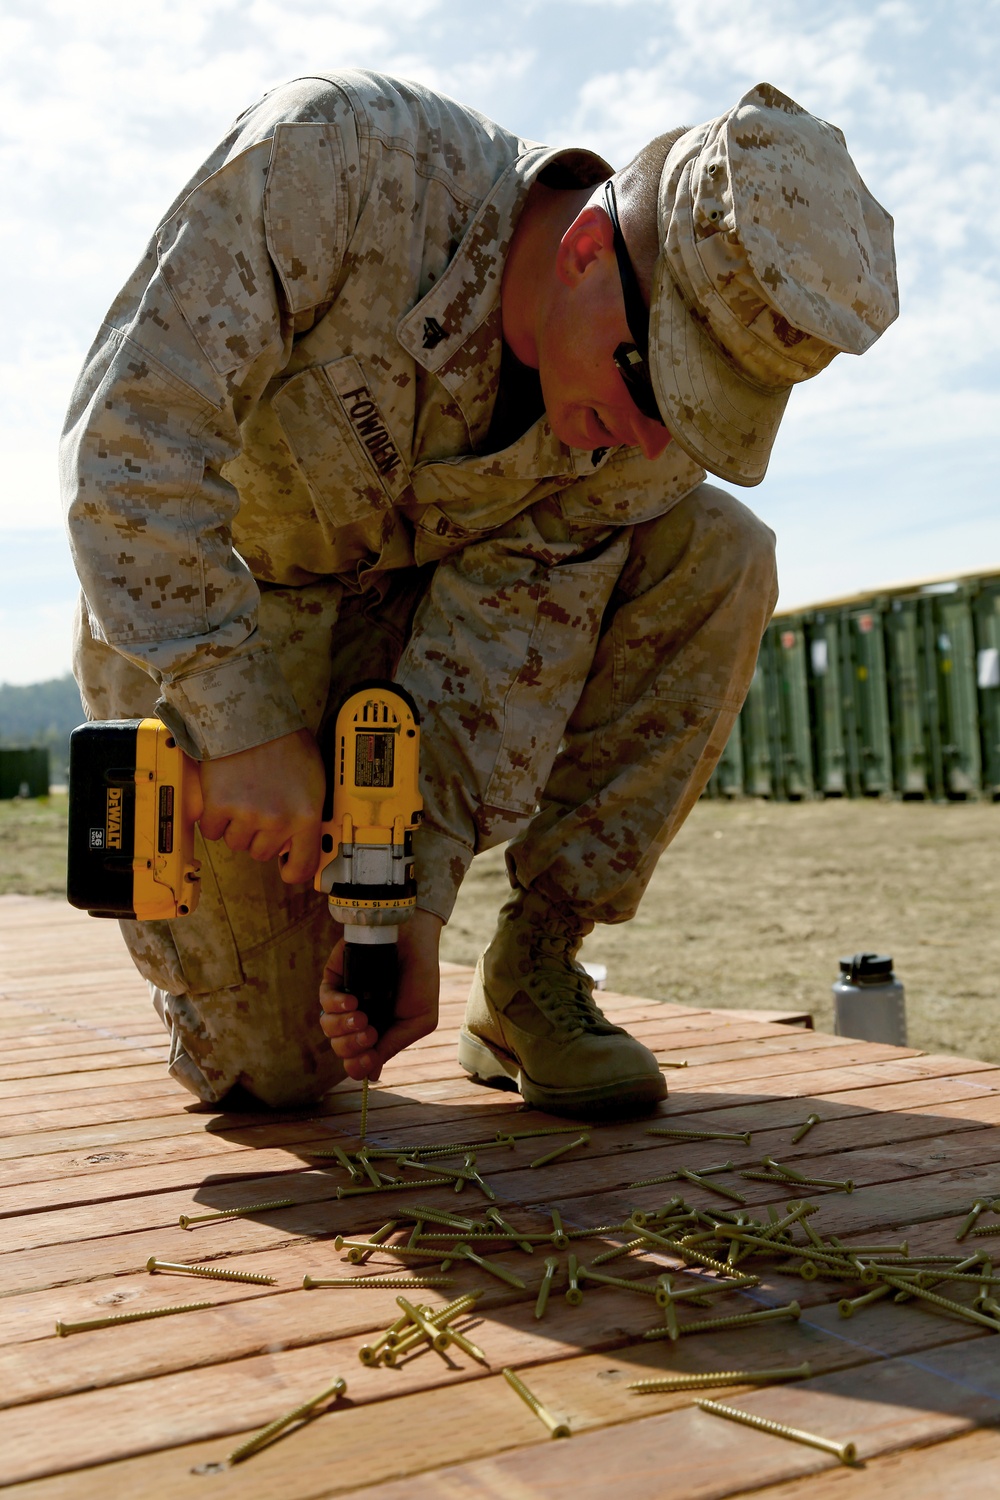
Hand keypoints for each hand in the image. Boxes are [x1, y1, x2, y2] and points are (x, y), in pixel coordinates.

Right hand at [194, 728, 324, 882]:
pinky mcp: (219, 807)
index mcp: (306, 815)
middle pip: (262, 852)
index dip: (292, 870)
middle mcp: (277, 821)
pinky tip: (223, 796)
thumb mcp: (313, 779)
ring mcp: (247, 815)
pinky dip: (213, 818)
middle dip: (259, 835)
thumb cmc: (284, 742)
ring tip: (242, 796)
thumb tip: (301, 837)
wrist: (251, 717)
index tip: (287, 868)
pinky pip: (212, 830)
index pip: (302, 865)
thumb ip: (308, 811)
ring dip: (236, 826)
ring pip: (236, 843)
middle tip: (259, 806)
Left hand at [318, 909, 442, 1079]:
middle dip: (352, 1046)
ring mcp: (344, 1000)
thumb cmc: (421, 978)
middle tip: (370, 1032)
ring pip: (328, 1028)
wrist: (416, 939)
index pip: (356, 1061)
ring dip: (343, 1028)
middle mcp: (358, 1020)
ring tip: (362, 1016)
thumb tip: (371, 1075)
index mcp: (378, 1034)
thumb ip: (393, 1045)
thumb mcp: (418, 1020)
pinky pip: (324, 1001)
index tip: (369, 1055)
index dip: (358, 1065)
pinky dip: (336, 1005)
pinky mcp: (334, 979)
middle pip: (340, 1048)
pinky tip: (353, 1000)